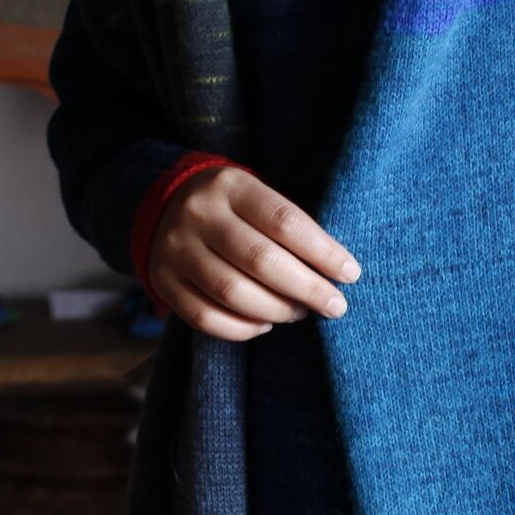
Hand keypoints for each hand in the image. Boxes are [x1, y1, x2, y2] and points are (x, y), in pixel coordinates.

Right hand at [147, 164, 361, 339]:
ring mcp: (176, 249)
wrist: (165, 206)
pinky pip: (205, 317)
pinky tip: (265, 323)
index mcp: (231, 186)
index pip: (284, 221)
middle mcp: (199, 215)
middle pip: (260, 260)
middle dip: (306, 289)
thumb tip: (336, 272)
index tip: (350, 274)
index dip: (322, 252)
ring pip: (233, 293)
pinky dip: (242, 328)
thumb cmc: (233, 208)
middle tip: (335, 306)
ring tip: (299, 312)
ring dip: (276, 310)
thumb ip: (289, 227)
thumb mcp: (256, 196)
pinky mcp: (163, 281)